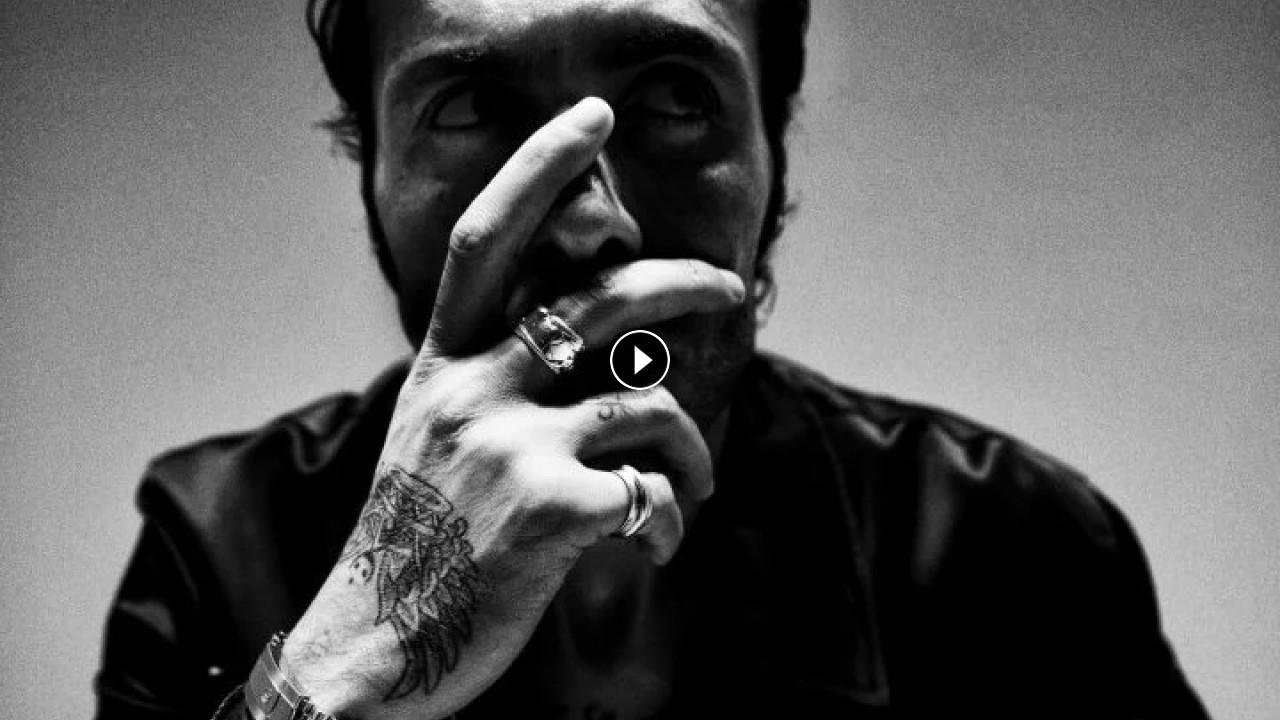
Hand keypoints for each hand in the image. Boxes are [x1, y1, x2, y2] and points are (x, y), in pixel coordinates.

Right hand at [279, 98, 745, 719]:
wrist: (372, 645)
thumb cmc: (417, 541)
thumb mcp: (436, 437)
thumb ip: (501, 381)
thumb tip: (608, 349)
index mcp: (443, 365)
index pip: (488, 240)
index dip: (539, 167)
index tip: (590, 117)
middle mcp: (474, 389)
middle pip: (604, 298)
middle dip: (686, 283)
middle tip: (732, 293)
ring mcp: (512, 446)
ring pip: (653, 405)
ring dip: (694, 450)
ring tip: (690, 485)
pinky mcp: (552, 511)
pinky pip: (657, 495)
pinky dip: (675, 522)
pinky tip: (658, 547)